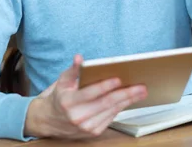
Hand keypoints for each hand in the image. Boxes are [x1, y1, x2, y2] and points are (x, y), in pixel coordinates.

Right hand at [24, 54, 147, 138]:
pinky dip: (121, 108)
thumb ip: (73, 70)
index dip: (105, 86)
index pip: (90, 93)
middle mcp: (77, 117)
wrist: (50, 121)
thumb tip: (79, 58)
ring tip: (141, 91)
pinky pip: (111, 118)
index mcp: (68, 102)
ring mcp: (86, 127)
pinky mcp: (93, 132)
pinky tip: (130, 100)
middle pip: (106, 103)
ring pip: (112, 111)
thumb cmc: (59, 97)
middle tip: (141, 86)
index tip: (119, 79)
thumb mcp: (62, 81)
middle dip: (126, 94)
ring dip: (128, 101)